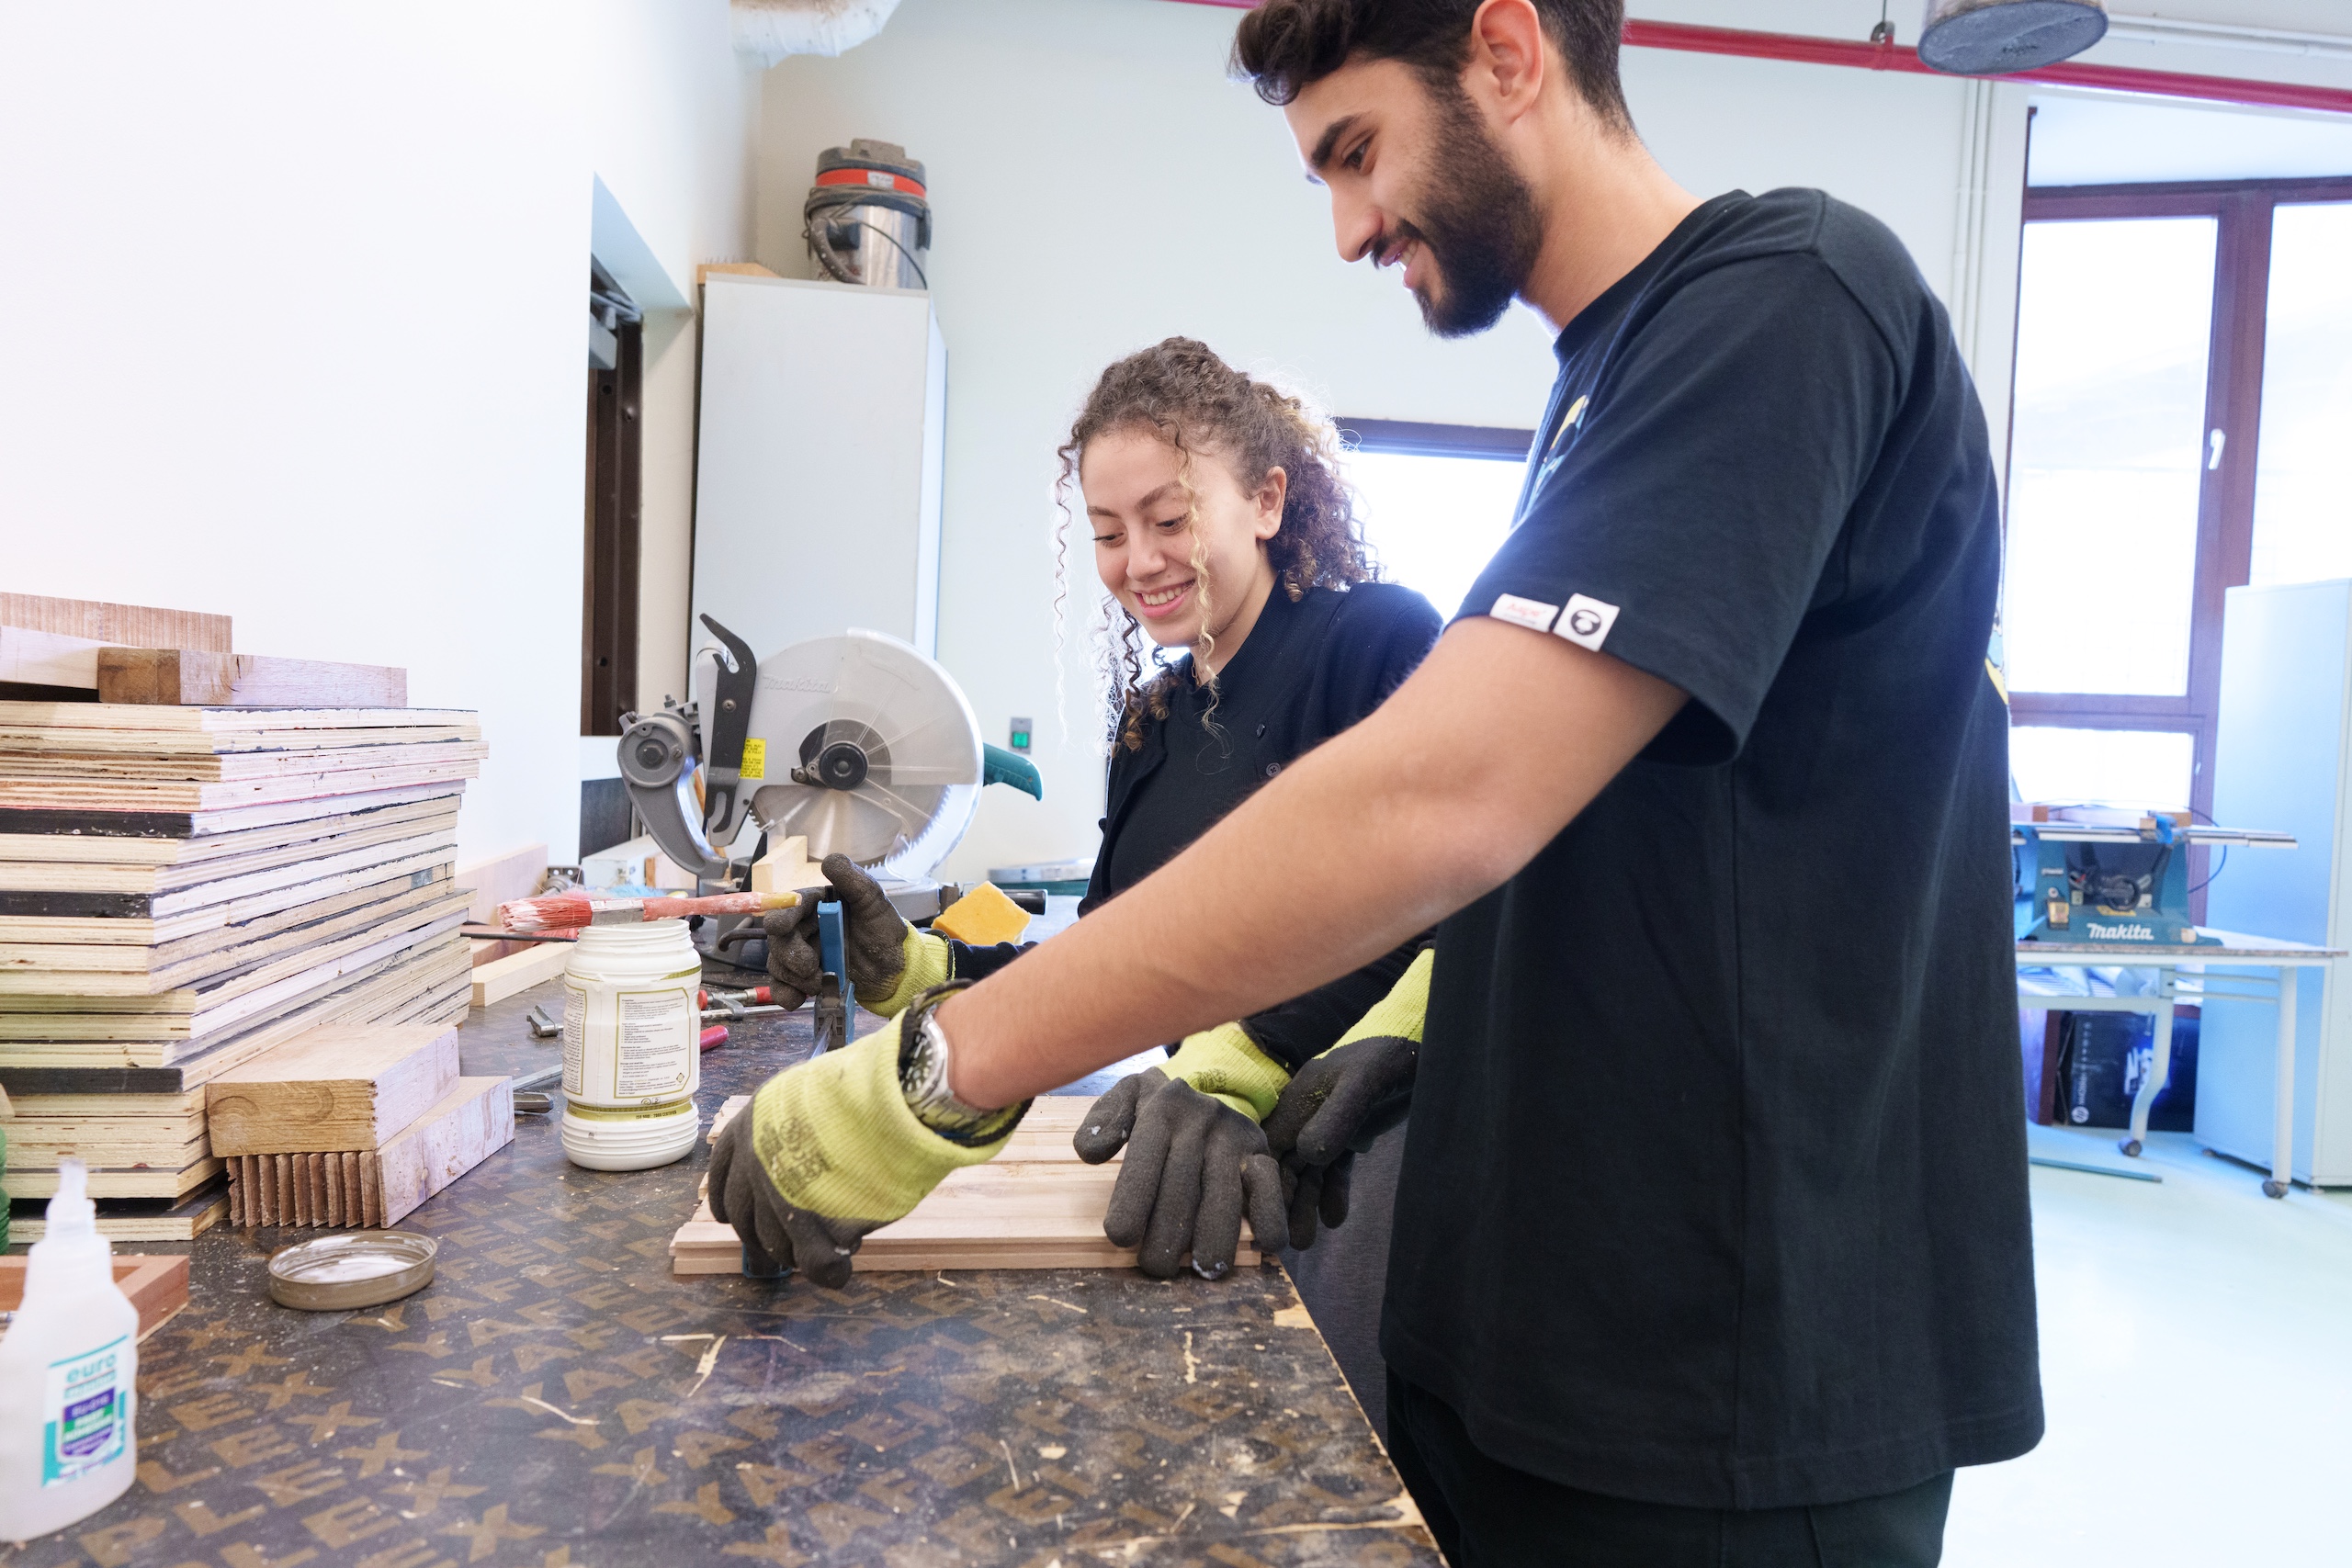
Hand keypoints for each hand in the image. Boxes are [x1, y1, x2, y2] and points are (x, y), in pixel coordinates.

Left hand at [706, 1002, 1016, 1286]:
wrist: (894, 1097)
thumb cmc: (863, 1089)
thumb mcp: (810, 1095)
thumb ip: (796, 1127)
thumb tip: (804, 1154)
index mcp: (751, 1126)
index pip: (722, 1176)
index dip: (726, 1201)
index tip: (729, 1218)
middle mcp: (756, 1163)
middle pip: (747, 1220)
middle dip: (764, 1237)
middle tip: (786, 1244)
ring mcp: (782, 1198)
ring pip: (778, 1245)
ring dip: (797, 1253)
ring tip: (826, 1246)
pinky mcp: (815, 1228)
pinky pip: (815, 1262)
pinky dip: (829, 1271)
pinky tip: (840, 1270)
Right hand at [761, 854, 947, 1013]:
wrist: (896, 970)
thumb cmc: (884, 931)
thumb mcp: (875, 902)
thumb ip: (854, 881)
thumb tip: (828, 860)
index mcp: (817, 905)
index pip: (789, 906)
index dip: (783, 916)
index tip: (783, 926)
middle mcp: (804, 928)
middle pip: (778, 938)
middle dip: (790, 953)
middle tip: (810, 965)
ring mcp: (802, 954)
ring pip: (778, 963)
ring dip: (795, 977)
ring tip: (822, 982)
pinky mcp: (804, 980)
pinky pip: (782, 987)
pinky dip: (786, 994)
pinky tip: (799, 1000)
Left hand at [1076, 1069, 1287, 1278]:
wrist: (1213, 1087)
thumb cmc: (1159, 1107)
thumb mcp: (1127, 1097)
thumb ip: (1104, 1120)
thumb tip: (1089, 1153)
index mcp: (1163, 1108)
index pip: (1145, 1157)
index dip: (1133, 1199)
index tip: (1120, 1238)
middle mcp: (1202, 1120)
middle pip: (1183, 1184)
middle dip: (1168, 1233)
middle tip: (1156, 1269)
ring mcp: (1236, 1137)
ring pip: (1224, 1193)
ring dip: (1215, 1236)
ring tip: (1203, 1269)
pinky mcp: (1263, 1154)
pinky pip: (1270, 1187)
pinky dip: (1269, 1217)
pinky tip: (1263, 1245)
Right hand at [1260, 948, 1431, 1248]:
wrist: (1424, 1050)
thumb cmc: (1390, 1058)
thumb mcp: (1363, 1082)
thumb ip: (1336, 1116)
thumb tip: (1308, 1155)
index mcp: (1299, 1096)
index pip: (1271, 1144)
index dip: (1266, 1178)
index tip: (1266, 1213)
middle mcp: (1306, 1112)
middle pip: (1287, 1163)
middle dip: (1286, 1201)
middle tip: (1288, 1241)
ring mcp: (1328, 1125)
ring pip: (1310, 1170)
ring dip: (1307, 1203)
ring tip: (1306, 1241)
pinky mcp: (1350, 1135)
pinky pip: (1335, 1169)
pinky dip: (1333, 1192)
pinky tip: (1334, 1218)